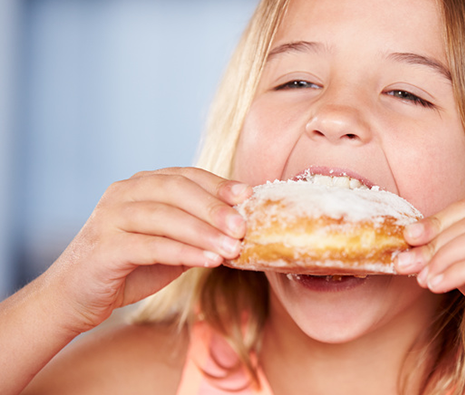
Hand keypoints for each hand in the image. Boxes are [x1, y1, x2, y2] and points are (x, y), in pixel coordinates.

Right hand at [45, 167, 250, 333]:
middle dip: (214, 207)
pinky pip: (150, 245)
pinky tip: (209, 261)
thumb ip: (198, 232)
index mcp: (140, 186)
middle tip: (243, 226)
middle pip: (175, 189)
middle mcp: (122, 194)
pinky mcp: (103, 247)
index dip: (218, 184)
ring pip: (164, 216)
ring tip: (232, 248)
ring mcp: (109, 218)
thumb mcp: (170, 244)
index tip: (248, 195)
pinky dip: (184, 252)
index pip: (185, 175)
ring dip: (203, 232)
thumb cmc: (129, 267)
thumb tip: (242, 228)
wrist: (76, 297)